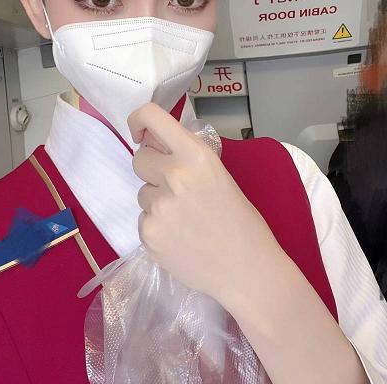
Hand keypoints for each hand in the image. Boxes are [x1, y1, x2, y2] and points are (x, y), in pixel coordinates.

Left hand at [128, 103, 278, 304]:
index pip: (152, 117)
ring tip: (186, 220)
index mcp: (195, 155)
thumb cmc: (240, 219)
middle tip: (176, 189)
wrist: (247, 268)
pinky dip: (158, 228)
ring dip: (157, 202)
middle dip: (153, 170)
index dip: (139, 120)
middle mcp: (173, 175)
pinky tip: (181, 238)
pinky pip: (144, 220)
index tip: (140, 133)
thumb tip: (154, 142)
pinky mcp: (148, 234)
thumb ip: (185, 157)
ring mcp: (158, 206)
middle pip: (139, 159)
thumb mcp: (217, 173)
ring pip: (142, 193)